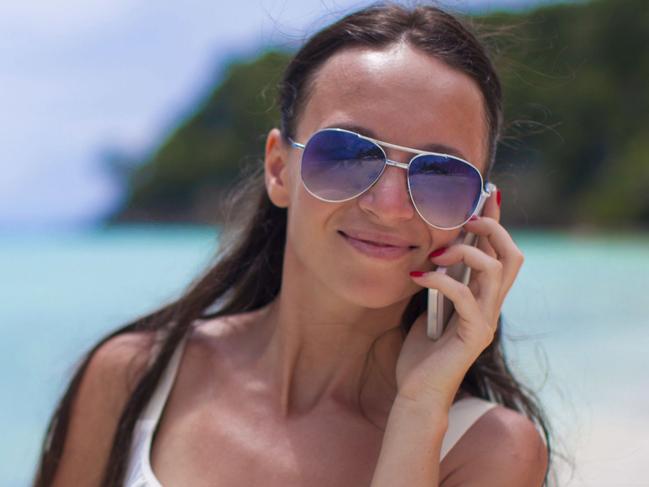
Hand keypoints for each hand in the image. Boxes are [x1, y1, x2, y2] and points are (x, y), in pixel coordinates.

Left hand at [395, 188, 524, 410]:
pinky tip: (417, 277)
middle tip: (464, 220)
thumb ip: (440, 283)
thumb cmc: (421, 352)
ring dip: (464, 252)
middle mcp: (491, 306)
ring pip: (496, 270)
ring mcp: (486, 321)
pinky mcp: (474, 336)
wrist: (418, 392)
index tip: (487, 194)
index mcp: (483, 297)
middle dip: (491, 229)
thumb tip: (434, 253)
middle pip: (513, 255)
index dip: (496, 223)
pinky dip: (440, 280)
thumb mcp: (430, 307)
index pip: (499, 253)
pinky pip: (465, 296)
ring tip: (434, 252)